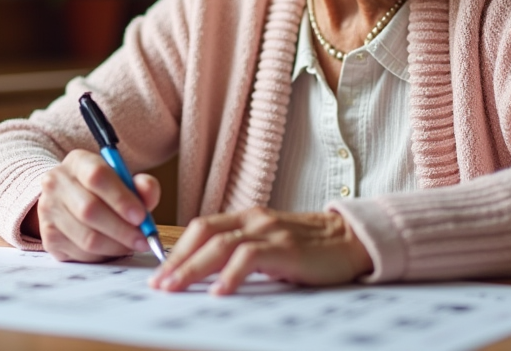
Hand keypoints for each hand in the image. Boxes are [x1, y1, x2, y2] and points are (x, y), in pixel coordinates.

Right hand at [28, 148, 160, 262]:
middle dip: (122, 229)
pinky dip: (103, 256)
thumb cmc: (104, 191)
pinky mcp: (48, 236)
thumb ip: (142, 185)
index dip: (121, 198)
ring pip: (86, 236)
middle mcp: (57, 182)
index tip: (141, 216)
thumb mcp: (124, 181)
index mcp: (78, 161)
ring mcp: (48, 210)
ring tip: (132, 245)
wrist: (70, 201)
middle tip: (143, 239)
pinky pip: (80, 253)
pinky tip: (113, 249)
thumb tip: (148, 192)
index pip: (97, 176)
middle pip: (89, 210)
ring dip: (115, 246)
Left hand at [149, 207, 373, 294]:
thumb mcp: (272, 246)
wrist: (353, 240)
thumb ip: (245, 254)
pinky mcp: (285, 248)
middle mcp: (254, 219)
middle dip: (176, 260)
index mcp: (247, 218)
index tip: (159, 273)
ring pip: (219, 245)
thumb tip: (210, 278)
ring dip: (192, 268)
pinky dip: (230, 276)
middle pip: (203, 234)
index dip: (177, 250)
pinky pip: (249, 258)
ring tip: (175, 288)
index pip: (201, 229)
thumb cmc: (312, 249)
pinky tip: (218, 293)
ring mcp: (269, 231)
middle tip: (158, 285)